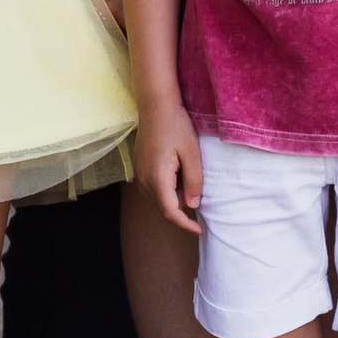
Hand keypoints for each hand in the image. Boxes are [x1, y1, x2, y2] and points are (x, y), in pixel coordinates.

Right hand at [136, 96, 203, 236]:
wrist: (156, 107)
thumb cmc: (176, 127)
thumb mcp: (192, 154)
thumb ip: (193, 182)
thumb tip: (193, 205)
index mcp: (157, 178)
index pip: (170, 212)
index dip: (184, 224)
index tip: (198, 230)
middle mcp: (143, 180)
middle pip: (163, 207)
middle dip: (181, 207)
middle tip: (196, 188)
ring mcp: (138, 174)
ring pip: (157, 199)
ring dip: (173, 197)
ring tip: (185, 175)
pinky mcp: (138, 169)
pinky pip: (152, 189)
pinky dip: (165, 189)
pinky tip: (175, 172)